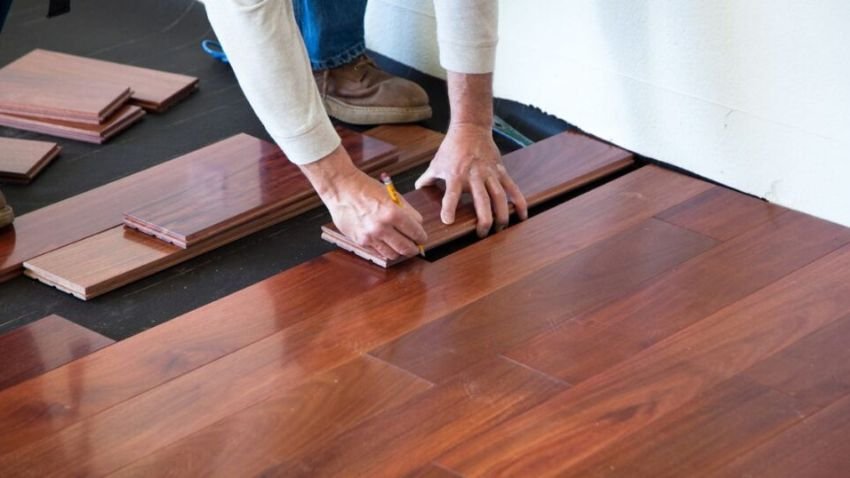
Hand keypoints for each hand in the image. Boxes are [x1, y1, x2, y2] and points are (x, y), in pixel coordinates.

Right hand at [301, 145, 426, 259]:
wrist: (342, 188)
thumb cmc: (366, 188)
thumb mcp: (392, 195)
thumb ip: (406, 211)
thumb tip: (417, 225)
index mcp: (393, 213)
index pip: (416, 232)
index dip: (421, 237)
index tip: (422, 238)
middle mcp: (382, 227)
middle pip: (406, 248)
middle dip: (414, 249)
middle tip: (415, 247)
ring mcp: (370, 236)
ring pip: (393, 254)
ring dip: (399, 251)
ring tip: (400, 246)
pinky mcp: (360, 241)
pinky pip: (378, 251)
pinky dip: (385, 249)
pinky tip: (386, 243)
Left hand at [415, 123, 527, 236]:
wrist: (471, 128)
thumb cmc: (451, 148)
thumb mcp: (436, 163)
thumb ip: (426, 179)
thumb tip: (417, 190)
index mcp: (456, 175)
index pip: (451, 194)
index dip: (449, 207)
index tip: (448, 221)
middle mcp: (474, 176)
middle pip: (482, 200)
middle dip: (484, 219)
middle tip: (482, 234)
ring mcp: (490, 173)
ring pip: (500, 197)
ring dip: (502, 214)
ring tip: (501, 228)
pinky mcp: (501, 171)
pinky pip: (512, 188)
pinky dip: (519, 202)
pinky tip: (522, 216)